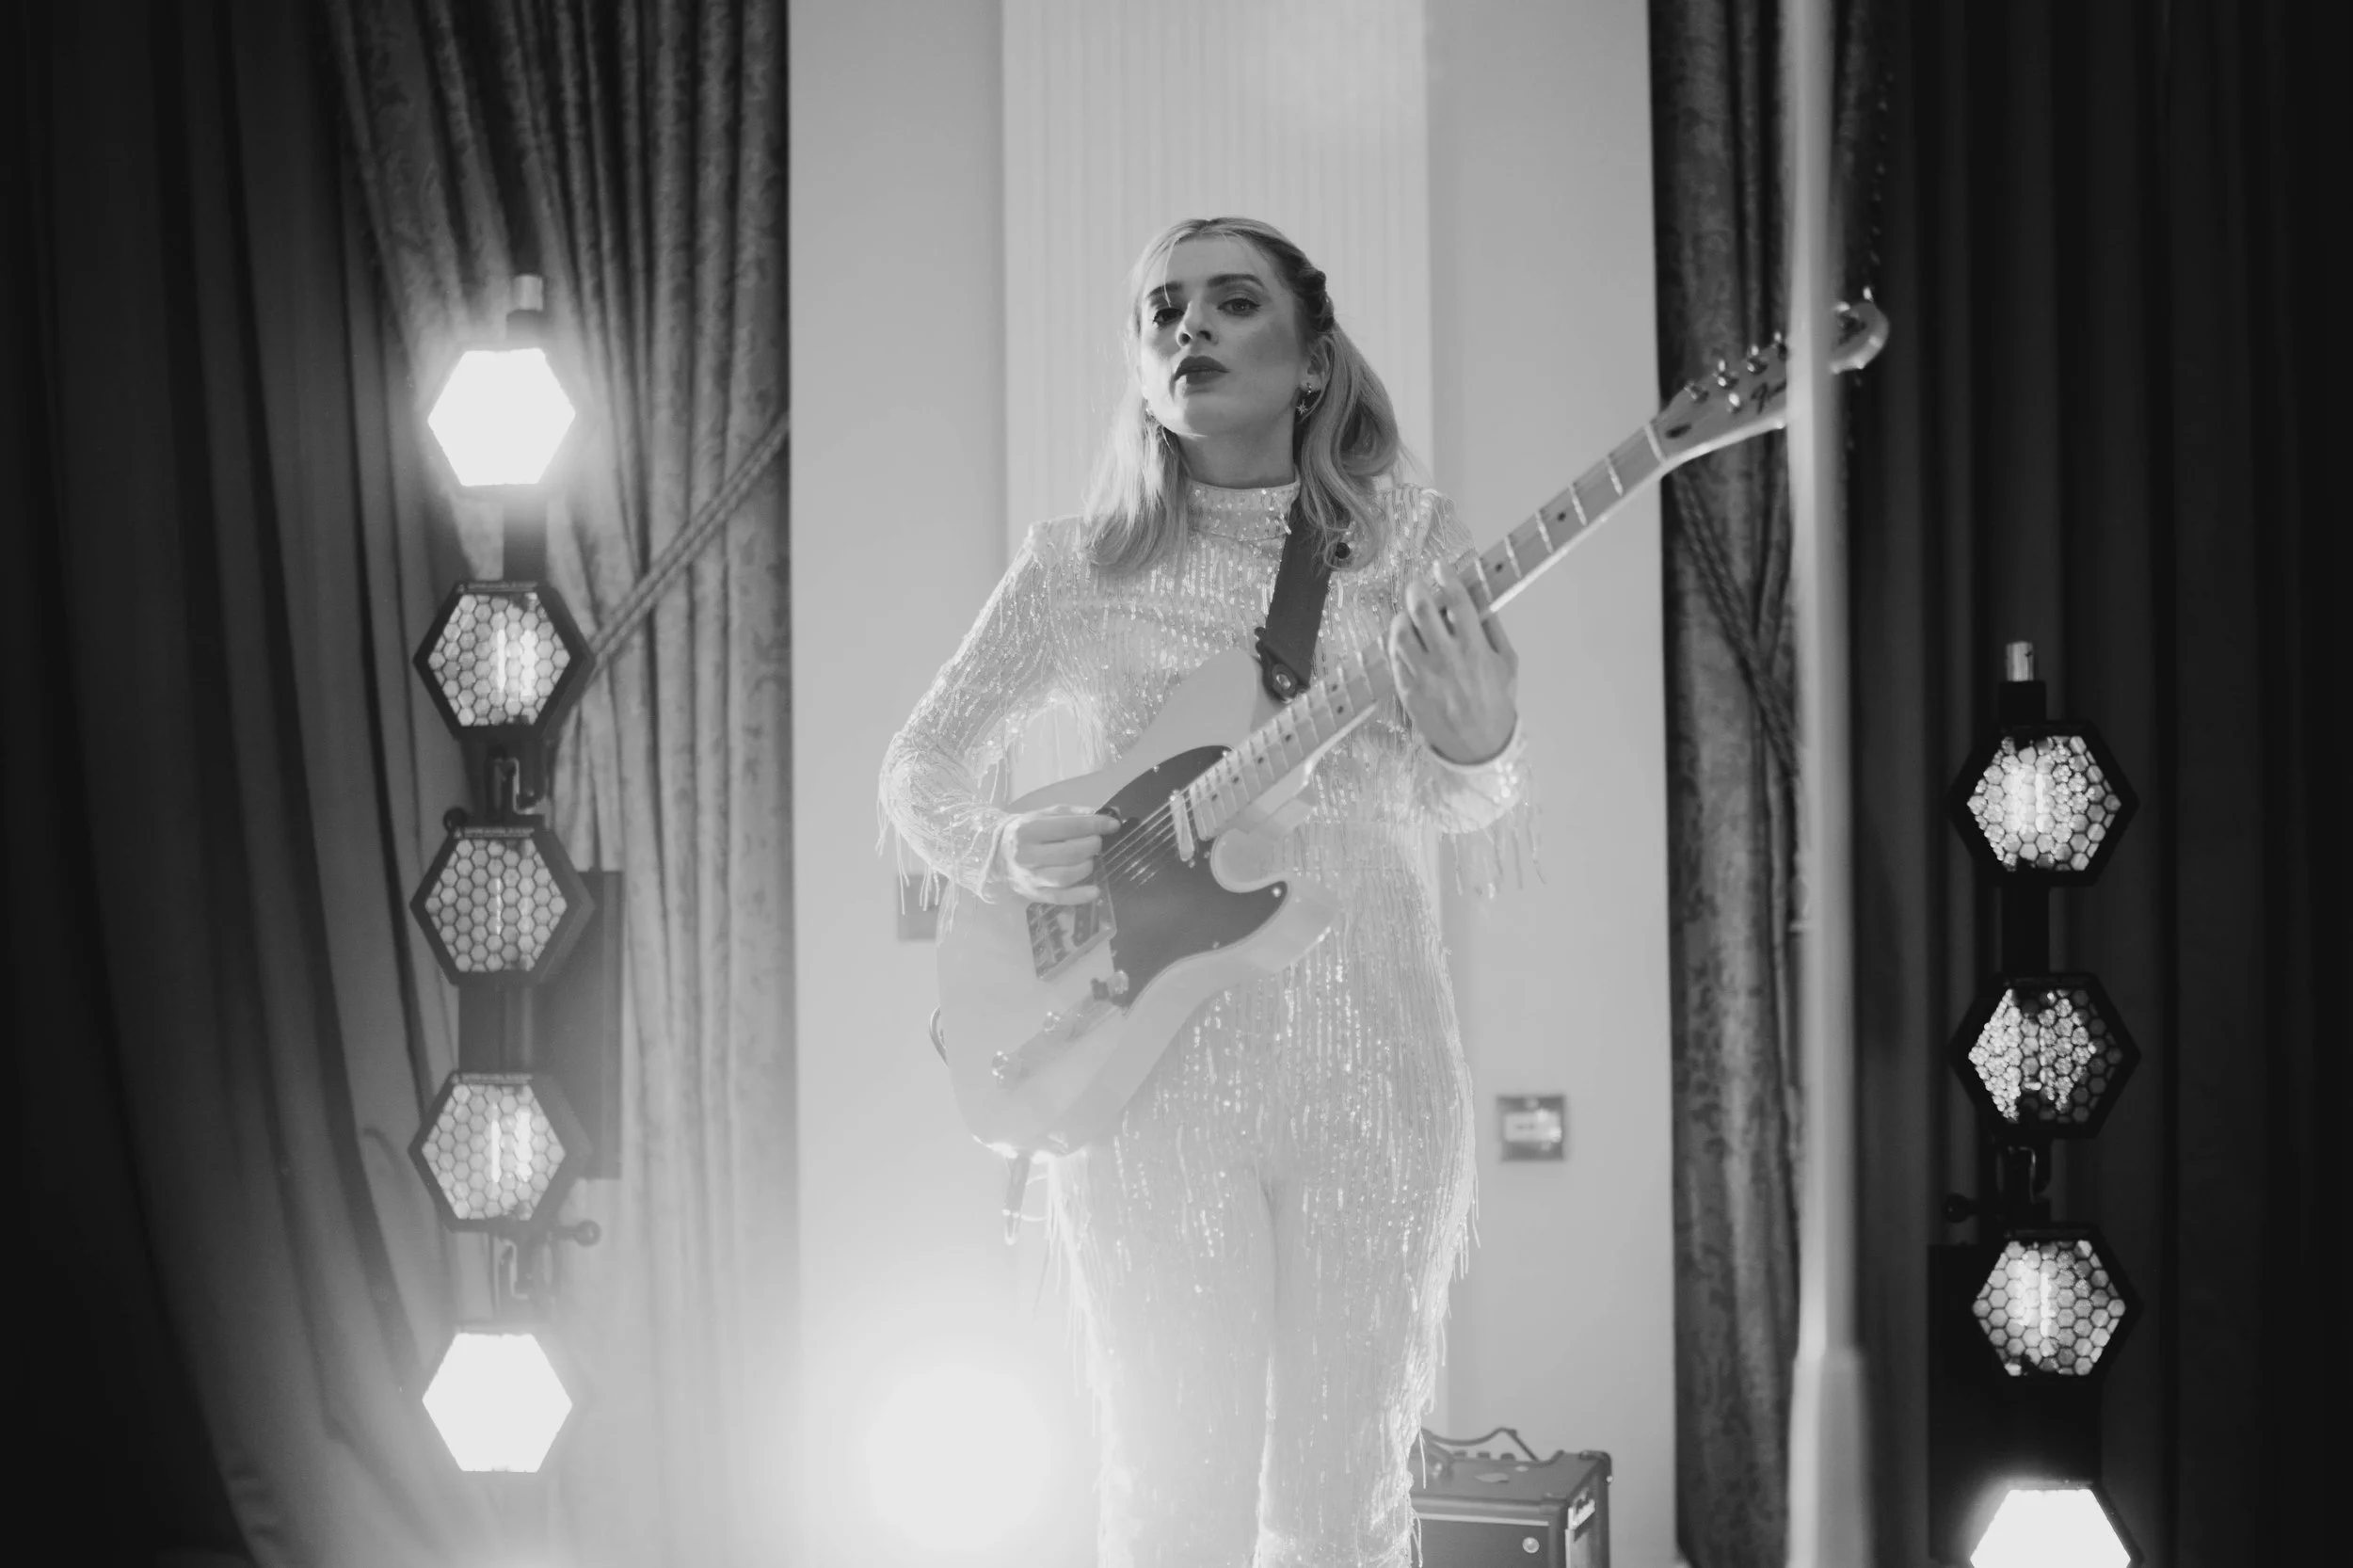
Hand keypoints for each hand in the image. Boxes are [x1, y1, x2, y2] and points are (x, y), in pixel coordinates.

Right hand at [987, 805, 1121, 905]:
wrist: (995, 852)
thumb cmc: (1026, 830)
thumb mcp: (1045, 815)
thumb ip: (1074, 814)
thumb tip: (1107, 814)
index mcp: (1029, 829)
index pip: (1069, 827)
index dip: (1095, 825)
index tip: (1113, 824)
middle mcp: (1027, 854)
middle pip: (1070, 852)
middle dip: (1092, 846)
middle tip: (1097, 842)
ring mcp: (1030, 877)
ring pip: (1066, 876)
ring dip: (1087, 866)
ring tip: (1089, 859)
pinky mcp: (1034, 894)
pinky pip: (1060, 897)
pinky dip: (1080, 896)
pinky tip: (1095, 891)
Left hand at [1387, 561, 1518, 763]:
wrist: (1478, 747)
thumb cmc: (1496, 702)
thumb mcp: (1507, 663)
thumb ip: (1493, 629)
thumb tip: (1479, 597)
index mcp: (1475, 650)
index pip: (1458, 602)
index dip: (1447, 577)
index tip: (1440, 566)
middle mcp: (1447, 660)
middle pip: (1422, 610)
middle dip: (1416, 590)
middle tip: (1417, 585)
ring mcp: (1423, 675)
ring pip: (1401, 632)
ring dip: (1403, 616)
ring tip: (1409, 616)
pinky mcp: (1406, 689)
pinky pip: (1394, 656)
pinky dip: (1397, 642)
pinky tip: (1405, 640)